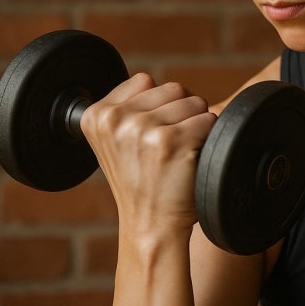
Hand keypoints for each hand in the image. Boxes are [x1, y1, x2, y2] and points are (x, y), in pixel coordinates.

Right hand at [79, 72, 216, 237]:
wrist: (150, 225)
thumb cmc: (141, 183)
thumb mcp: (115, 142)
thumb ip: (125, 108)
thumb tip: (150, 79)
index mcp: (96, 116)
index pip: (144, 80)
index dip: (158, 105)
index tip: (151, 135)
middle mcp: (114, 120)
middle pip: (173, 88)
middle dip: (181, 113)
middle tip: (170, 147)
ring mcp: (141, 129)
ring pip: (194, 101)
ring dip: (196, 124)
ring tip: (179, 152)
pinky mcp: (170, 141)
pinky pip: (208, 120)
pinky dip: (209, 138)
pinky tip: (191, 159)